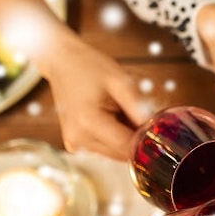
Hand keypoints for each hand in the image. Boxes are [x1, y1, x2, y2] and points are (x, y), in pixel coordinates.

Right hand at [41, 34, 145, 160]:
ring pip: (115, 153)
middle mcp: (79, 139)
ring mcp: (75, 144)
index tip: (153, 124)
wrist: (61, 61)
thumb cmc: (90, 67)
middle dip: (135, 138)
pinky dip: (113, 137)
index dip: (145, 138)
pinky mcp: (75, 144)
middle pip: (122, 153)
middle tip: (135, 111)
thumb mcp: (120, 80)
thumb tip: (153, 130)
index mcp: (88, 122)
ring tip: (119, 111)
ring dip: (124, 138)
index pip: (128, 147)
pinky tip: (109, 117)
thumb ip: (138, 107)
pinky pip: (104, 148)